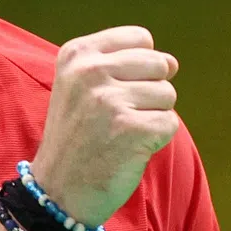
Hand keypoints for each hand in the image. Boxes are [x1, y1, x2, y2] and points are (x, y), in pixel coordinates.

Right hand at [29, 26, 179, 227]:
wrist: (57, 191)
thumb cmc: (77, 138)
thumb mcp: (82, 87)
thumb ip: (127, 66)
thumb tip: (173, 62)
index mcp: (77, 54)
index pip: (140, 39)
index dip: (141, 67)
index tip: (116, 91)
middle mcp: (91, 71)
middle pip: (159, 65)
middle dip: (150, 93)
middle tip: (119, 118)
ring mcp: (110, 100)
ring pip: (167, 94)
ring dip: (153, 117)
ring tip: (122, 134)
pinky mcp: (131, 129)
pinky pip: (170, 123)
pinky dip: (157, 140)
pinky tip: (130, 149)